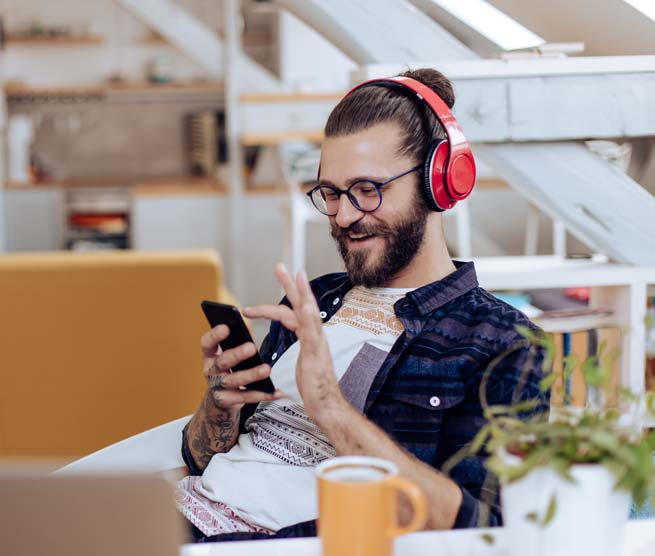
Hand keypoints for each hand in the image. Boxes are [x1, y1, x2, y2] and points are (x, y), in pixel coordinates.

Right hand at [201, 324, 283, 410]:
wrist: (218, 401)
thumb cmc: (227, 371)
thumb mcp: (225, 356)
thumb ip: (234, 344)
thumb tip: (252, 331)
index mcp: (210, 356)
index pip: (207, 343)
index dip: (214, 335)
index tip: (226, 327)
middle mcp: (210, 371)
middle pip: (222, 361)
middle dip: (236, 354)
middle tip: (251, 347)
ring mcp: (217, 387)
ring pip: (234, 380)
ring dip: (251, 374)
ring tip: (266, 369)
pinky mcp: (227, 401)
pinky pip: (247, 397)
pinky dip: (263, 394)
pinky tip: (276, 391)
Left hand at [244, 264, 345, 419]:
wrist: (326, 404)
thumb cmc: (315, 387)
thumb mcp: (305, 360)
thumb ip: (303, 345)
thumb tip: (297, 334)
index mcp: (310, 336)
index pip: (295, 310)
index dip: (287, 295)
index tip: (281, 279)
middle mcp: (316, 335)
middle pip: (303, 303)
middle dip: (292, 284)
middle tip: (280, 266)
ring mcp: (318, 343)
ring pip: (309, 312)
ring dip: (302, 292)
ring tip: (295, 275)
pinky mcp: (316, 353)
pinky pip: (312, 333)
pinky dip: (309, 318)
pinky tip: (305, 307)